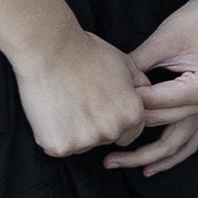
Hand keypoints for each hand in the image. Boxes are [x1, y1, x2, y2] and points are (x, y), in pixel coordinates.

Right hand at [7, 26, 154, 159]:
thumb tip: (148, 94)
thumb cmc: (86, 52)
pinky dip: (50, 134)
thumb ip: (140, 84)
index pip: (128, 134)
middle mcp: (113, 131)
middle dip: (92, 127)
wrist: (51, 50)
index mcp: (132, 114)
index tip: (98, 108)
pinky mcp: (61, 146)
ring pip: (79, 145)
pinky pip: (56, 148)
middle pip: (103, 140)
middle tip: (77, 101)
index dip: (112, 121)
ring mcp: (86, 141)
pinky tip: (48, 112)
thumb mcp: (125, 63)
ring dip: (71, 132)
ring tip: (62, 102)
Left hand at [109, 0, 197, 173]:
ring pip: (177, 145)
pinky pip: (191, 142)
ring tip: (119, 164)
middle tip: (101, 151)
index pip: (155, 104)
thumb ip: (135, 68)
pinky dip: (172, 157)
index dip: (127, 105)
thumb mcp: (161, 42)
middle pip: (161, 127)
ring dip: (148, 159)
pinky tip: (151, 167)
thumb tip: (109, 90)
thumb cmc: (195, 23)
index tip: (101, 107)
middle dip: (129, 139)